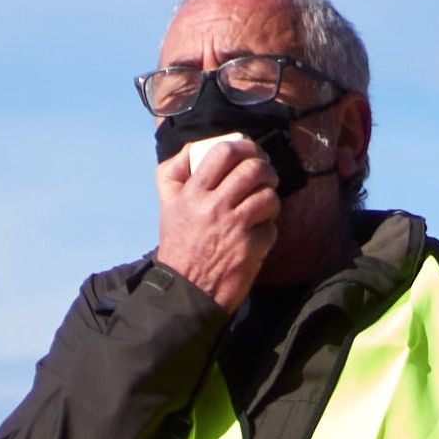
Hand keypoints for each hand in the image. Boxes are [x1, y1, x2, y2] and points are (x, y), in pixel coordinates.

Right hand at [154, 139, 279, 313]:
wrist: (186, 292)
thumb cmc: (179, 246)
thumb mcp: (167, 205)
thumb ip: (173, 173)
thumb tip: (193, 148)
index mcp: (193, 194)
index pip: (223, 152)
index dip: (245, 146)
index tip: (252, 153)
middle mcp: (213, 207)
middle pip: (253, 169)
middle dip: (267, 169)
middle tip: (267, 177)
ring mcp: (234, 228)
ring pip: (268, 197)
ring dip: (271, 199)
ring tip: (264, 206)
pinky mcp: (250, 249)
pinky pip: (271, 227)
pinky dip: (268, 229)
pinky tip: (258, 235)